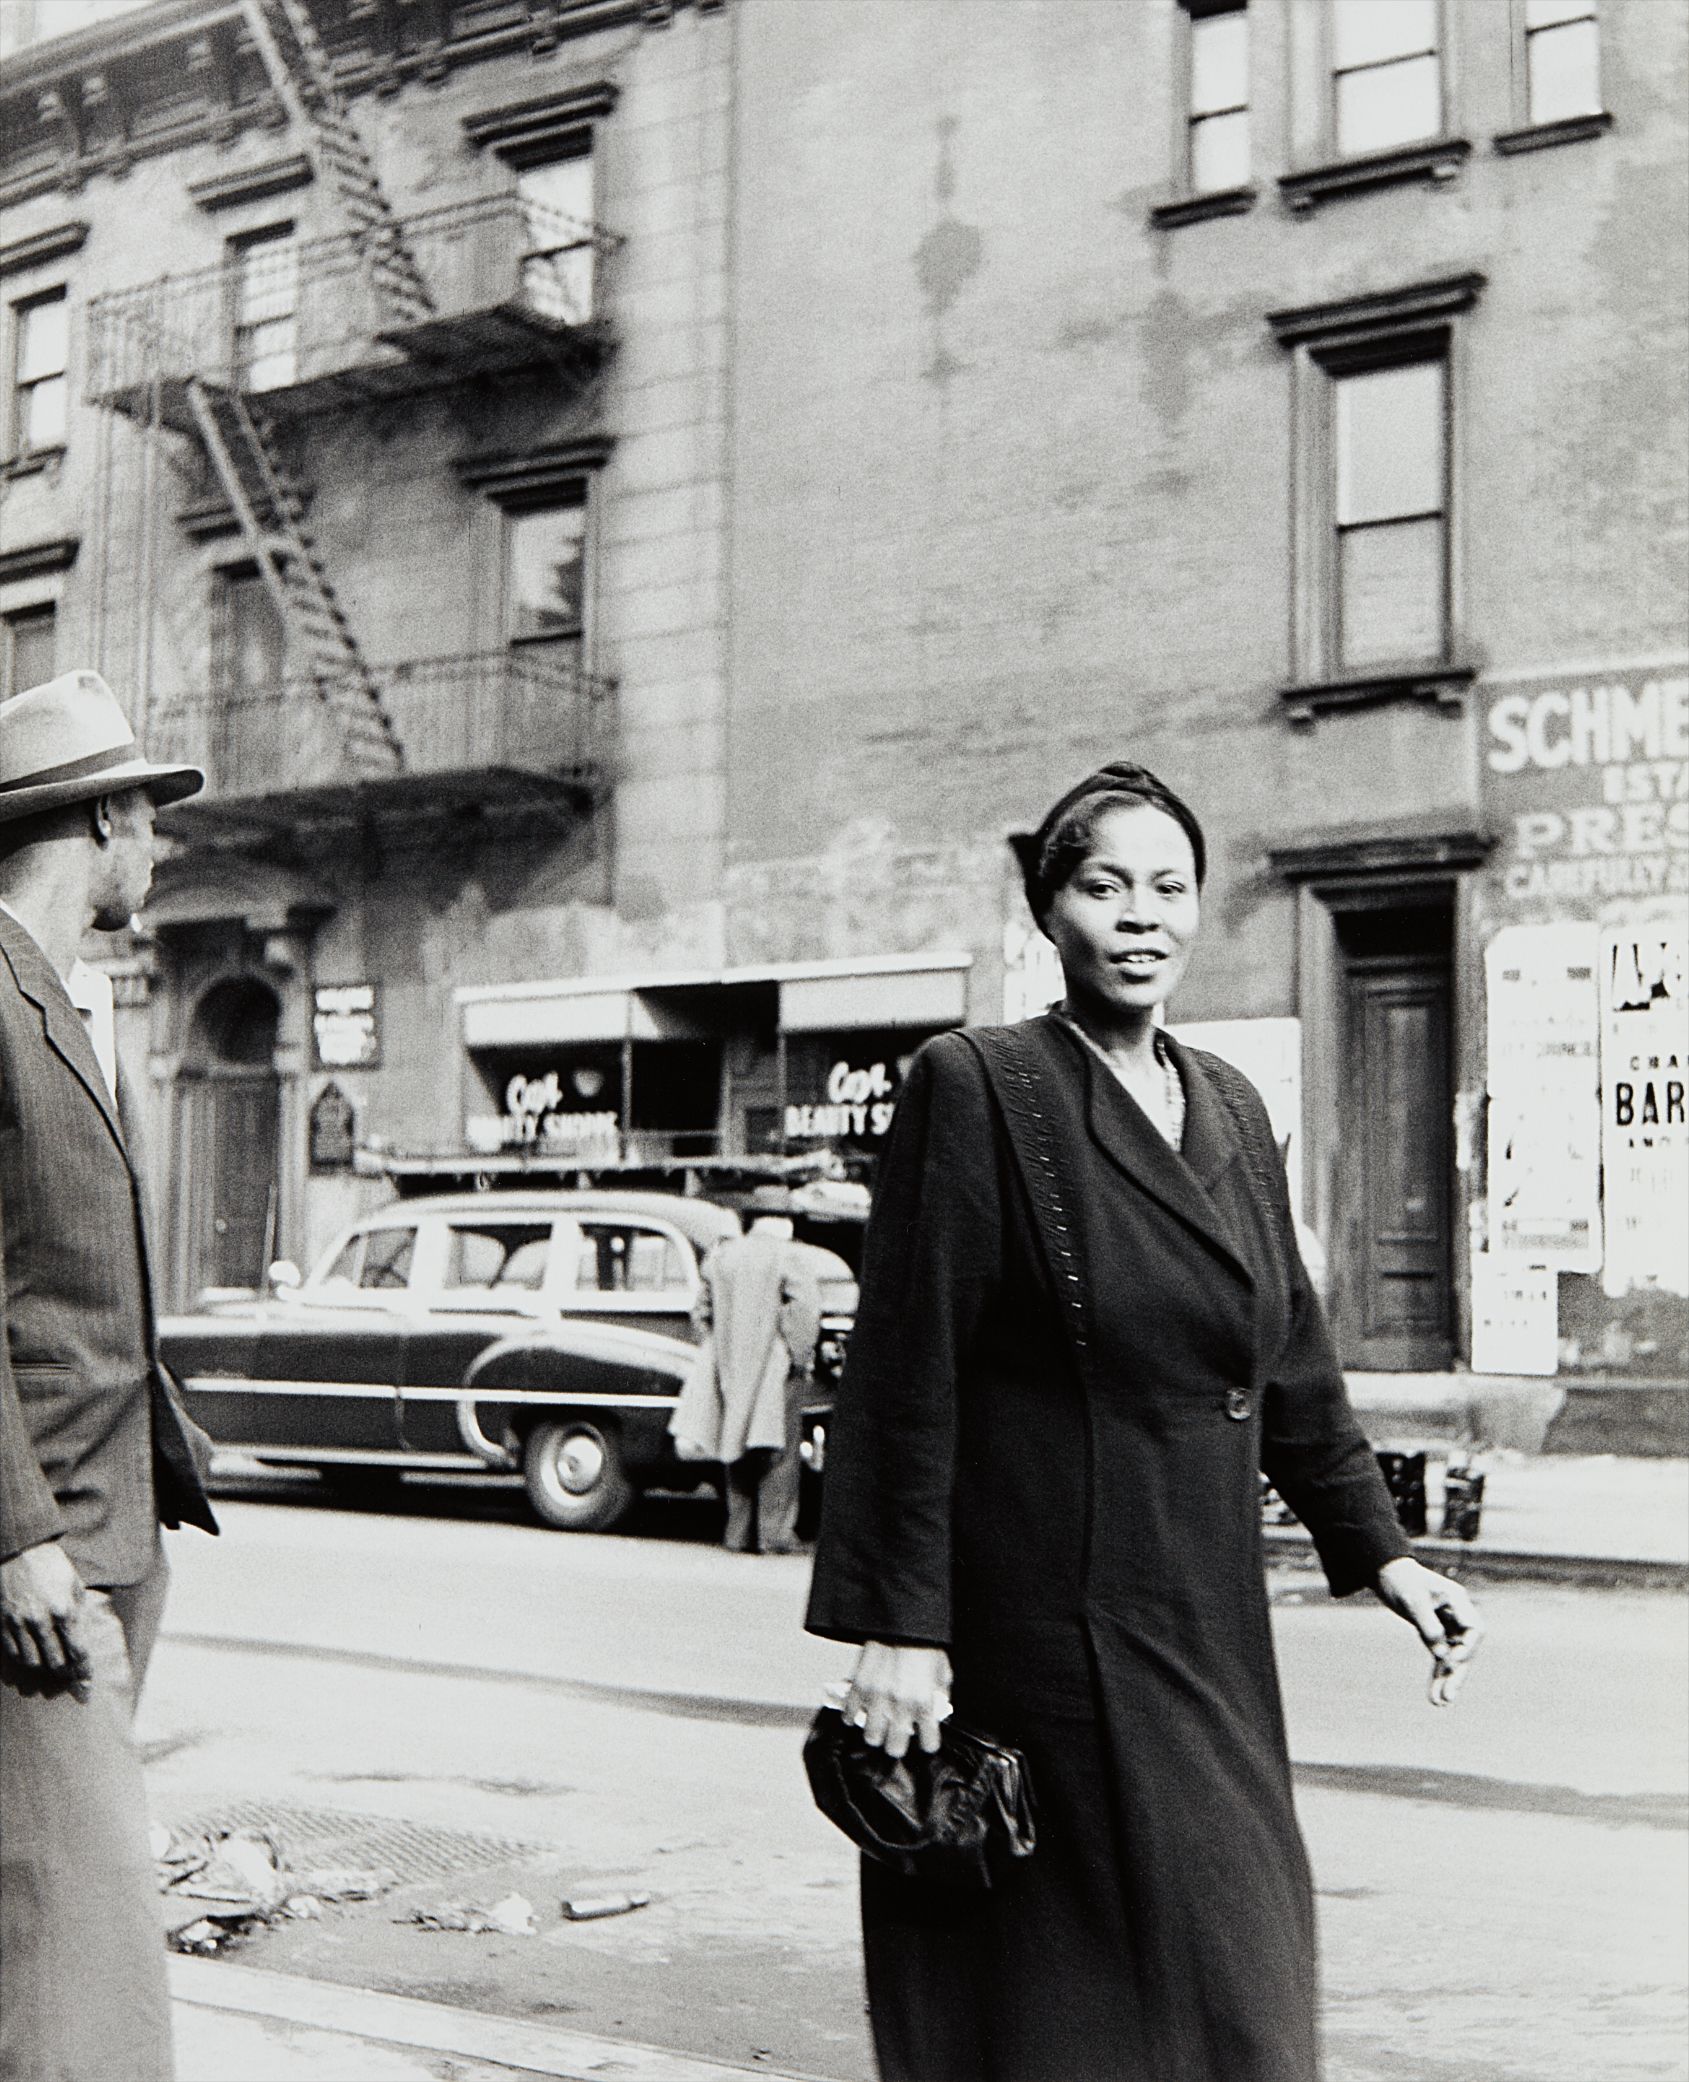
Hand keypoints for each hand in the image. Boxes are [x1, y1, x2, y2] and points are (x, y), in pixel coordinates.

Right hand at [0, 1540, 90, 1698]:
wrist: (20, 1550)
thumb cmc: (52, 1564)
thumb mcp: (74, 1583)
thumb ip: (81, 1610)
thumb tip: (86, 1635)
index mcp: (64, 1610)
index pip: (77, 1651)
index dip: (84, 1671)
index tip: (88, 1684)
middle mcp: (41, 1621)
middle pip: (55, 1663)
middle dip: (66, 1675)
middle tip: (72, 1681)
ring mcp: (19, 1624)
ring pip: (32, 1662)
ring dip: (44, 1671)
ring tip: (53, 1673)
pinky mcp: (2, 1623)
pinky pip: (13, 1653)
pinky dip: (23, 1662)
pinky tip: (32, 1661)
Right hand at [843, 1641, 951, 1757]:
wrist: (901, 1619)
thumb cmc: (924, 1643)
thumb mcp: (943, 1670)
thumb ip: (940, 1695)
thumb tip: (937, 1710)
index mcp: (924, 1703)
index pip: (928, 1744)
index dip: (927, 1740)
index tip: (924, 1734)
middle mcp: (900, 1706)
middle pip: (894, 1748)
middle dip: (896, 1742)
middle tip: (897, 1732)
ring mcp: (877, 1698)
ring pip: (870, 1737)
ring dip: (875, 1730)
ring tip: (879, 1721)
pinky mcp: (858, 1687)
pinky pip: (850, 1715)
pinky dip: (854, 1715)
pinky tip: (861, 1708)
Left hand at [1374, 1556, 1483, 1707]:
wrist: (1385, 1571)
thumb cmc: (1400, 1580)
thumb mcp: (1412, 1601)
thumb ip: (1429, 1626)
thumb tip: (1442, 1655)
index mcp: (1457, 1600)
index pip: (1474, 1629)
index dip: (1467, 1648)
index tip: (1451, 1661)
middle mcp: (1456, 1614)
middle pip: (1465, 1648)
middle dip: (1457, 1673)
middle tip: (1448, 1697)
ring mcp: (1446, 1625)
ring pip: (1452, 1657)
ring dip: (1446, 1679)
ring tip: (1440, 1703)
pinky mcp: (1433, 1633)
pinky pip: (1439, 1657)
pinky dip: (1436, 1674)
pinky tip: (1434, 1695)